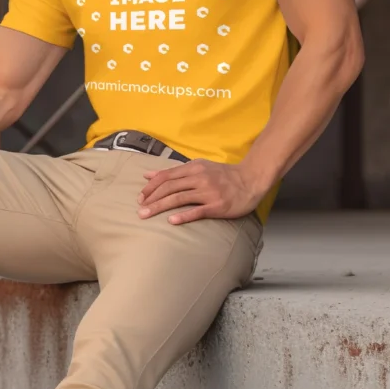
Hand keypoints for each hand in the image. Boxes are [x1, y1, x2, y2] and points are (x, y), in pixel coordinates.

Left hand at [136, 159, 266, 225]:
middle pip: (169, 188)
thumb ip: (175, 171)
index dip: (151, 187)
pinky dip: (183, 216)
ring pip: (178, 198)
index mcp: (193, 168)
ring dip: (160, 207)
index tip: (141, 197)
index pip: (166, 176)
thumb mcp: (199, 167)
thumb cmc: (223, 175)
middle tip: (139, 209)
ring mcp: (208, 192)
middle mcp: (199, 178)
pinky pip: (197, 211)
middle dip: (151, 198)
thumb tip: (149, 175)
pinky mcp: (217, 205)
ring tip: (146, 215)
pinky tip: (171, 221)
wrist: (250, 180)